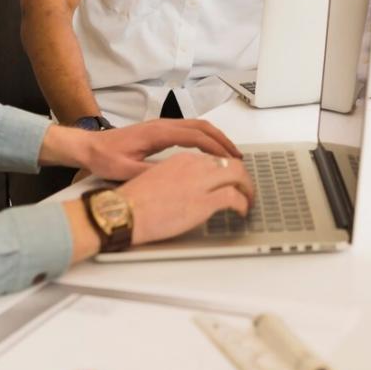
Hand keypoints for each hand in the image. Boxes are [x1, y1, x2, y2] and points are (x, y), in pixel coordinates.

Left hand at [40, 119, 242, 180]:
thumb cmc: (104, 157)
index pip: (195, 136)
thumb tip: (174, 180)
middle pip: (202, 127)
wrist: (88, 146)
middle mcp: (163, 125)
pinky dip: (205, 137)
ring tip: (230, 154)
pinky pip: (190, 129)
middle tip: (238, 157)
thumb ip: (150, 174)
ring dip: (216, 138)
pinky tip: (209, 151)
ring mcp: (162, 126)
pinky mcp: (160, 130)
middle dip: (222, 140)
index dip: (215, 147)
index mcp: (158, 133)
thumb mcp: (125, 171)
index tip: (230, 159)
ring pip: (197, 126)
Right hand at [120, 152, 253, 243]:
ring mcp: (200, 182)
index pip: (214, 158)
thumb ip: (176, 177)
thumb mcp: (155, 178)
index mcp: (181, 159)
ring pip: (238, 175)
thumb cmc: (132, 201)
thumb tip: (187, 187)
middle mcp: (194, 165)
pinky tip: (241, 211)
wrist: (123, 211)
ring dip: (247, 189)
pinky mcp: (204, 201)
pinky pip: (234, 198)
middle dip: (243, 176)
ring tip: (248, 200)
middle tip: (246, 189)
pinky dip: (242, 204)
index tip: (231, 178)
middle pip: (231, 163)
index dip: (226, 168)